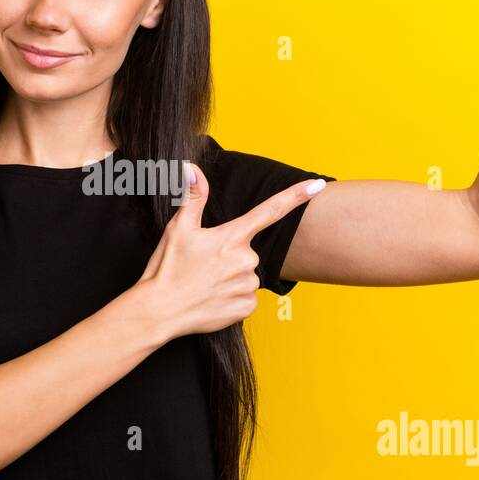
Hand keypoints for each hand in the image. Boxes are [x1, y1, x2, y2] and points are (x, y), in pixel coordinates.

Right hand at [136, 161, 326, 337]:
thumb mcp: (179, 228)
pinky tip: (212, 300)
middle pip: (247, 252)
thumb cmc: (167, 268)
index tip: (318, 185)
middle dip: (229, 257)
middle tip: (202, 266)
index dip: (296, 195)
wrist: (160, 311)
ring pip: (246, 276)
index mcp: (232, 236)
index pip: (270, 210)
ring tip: (204, 285)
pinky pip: (245, 297)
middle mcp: (246, 260)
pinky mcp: (247, 307)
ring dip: (230, 278)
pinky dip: (231, 298)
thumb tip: (191, 168)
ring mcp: (248, 285)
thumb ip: (193, 197)